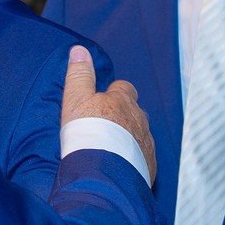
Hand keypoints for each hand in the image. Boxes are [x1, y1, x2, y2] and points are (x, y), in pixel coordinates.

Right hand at [62, 46, 156, 182]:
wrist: (102, 174)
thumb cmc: (87, 134)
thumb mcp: (75, 99)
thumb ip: (79, 75)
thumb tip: (79, 50)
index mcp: (122, 100)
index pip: (123, 87)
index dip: (113, 93)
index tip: (101, 101)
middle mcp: (139, 119)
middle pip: (135, 111)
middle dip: (123, 116)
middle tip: (104, 127)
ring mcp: (146, 143)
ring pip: (140, 134)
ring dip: (128, 138)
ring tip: (110, 149)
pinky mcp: (149, 165)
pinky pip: (143, 157)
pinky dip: (133, 158)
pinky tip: (118, 166)